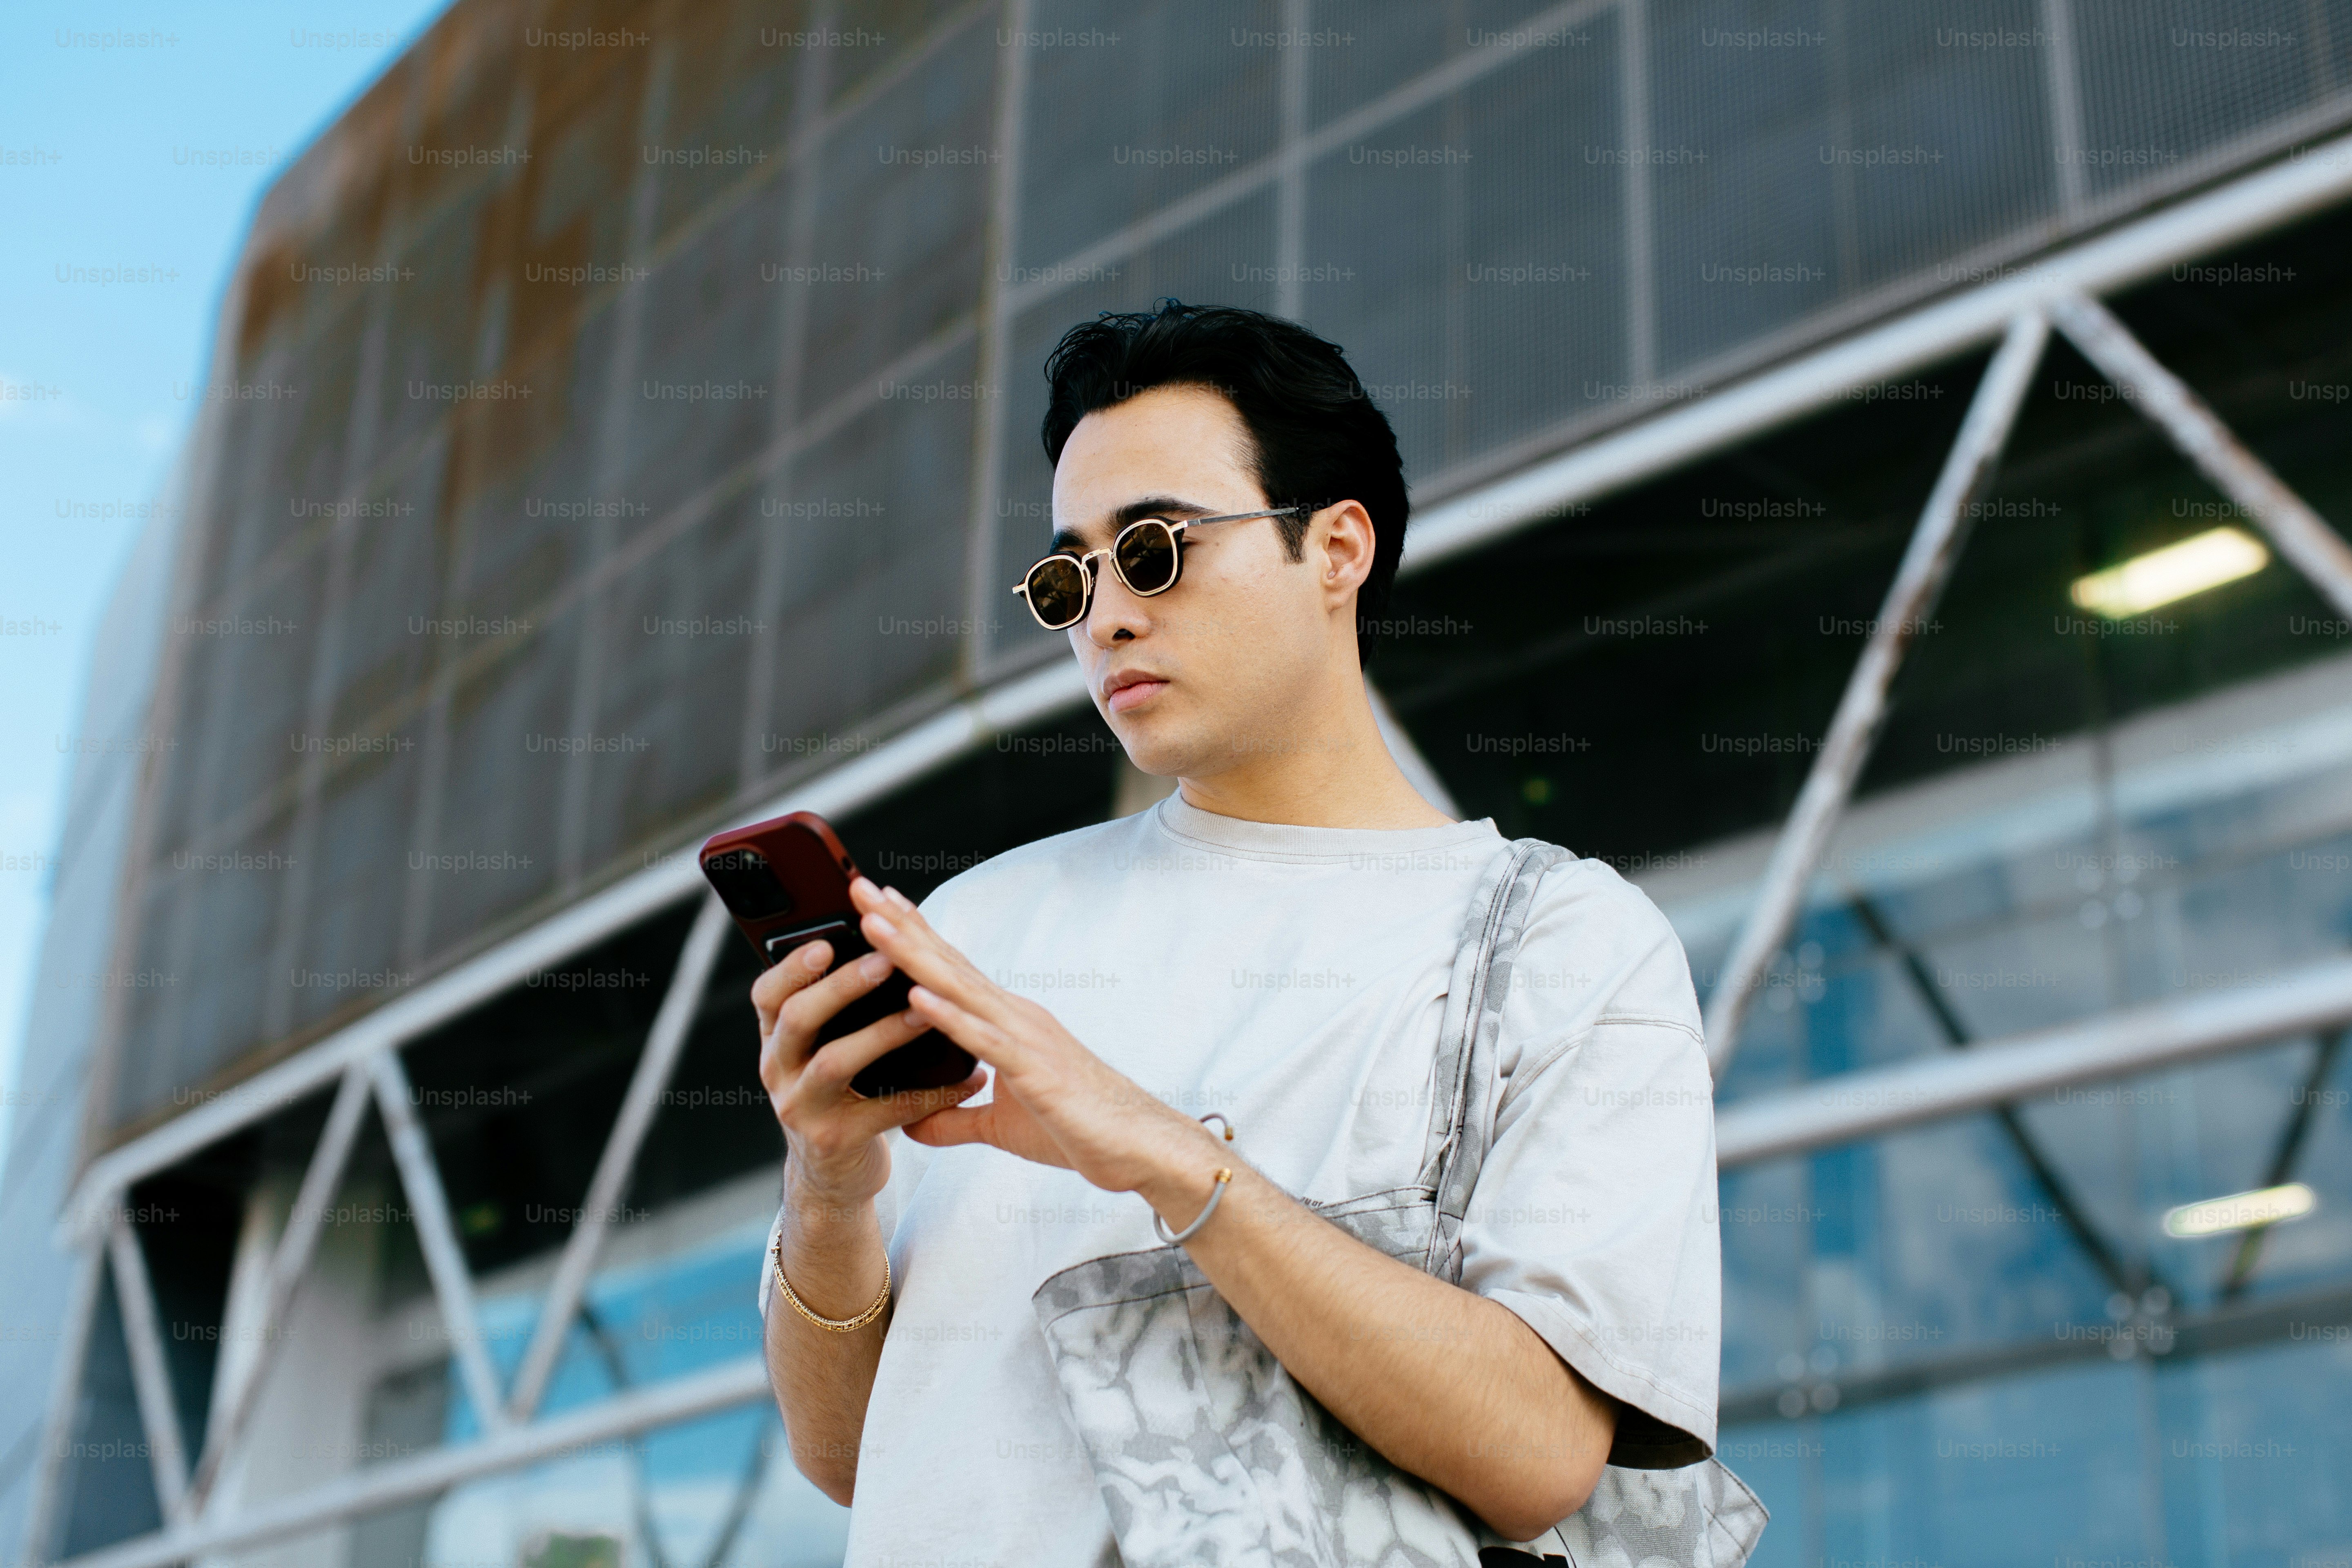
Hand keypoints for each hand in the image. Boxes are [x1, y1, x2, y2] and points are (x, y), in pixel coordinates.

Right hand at [753, 929, 984, 1205]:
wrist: (831, 1176)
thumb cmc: (837, 1095)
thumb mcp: (818, 1050)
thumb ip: (831, 1007)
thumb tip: (880, 937)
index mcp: (777, 1039)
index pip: (768, 993)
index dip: (792, 966)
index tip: (826, 940)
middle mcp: (779, 1071)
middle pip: (798, 1020)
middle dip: (839, 988)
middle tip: (883, 962)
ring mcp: (802, 1108)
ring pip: (835, 1063)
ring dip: (881, 1034)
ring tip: (922, 1014)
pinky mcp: (836, 1140)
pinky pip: (887, 1111)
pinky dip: (932, 1093)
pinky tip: (968, 1078)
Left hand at [848, 878, 1225, 1198]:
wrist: (1138, 1147)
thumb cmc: (1079, 1130)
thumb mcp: (1002, 1126)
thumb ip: (956, 1120)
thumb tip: (912, 1125)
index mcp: (1007, 1023)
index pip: (951, 970)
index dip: (913, 935)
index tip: (875, 905)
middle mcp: (1014, 1017)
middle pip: (947, 963)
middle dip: (900, 926)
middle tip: (858, 887)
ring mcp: (1026, 1038)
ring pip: (959, 989)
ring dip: (914, 955)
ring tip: (874, 924)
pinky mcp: (1036, 1071)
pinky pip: (986, 1041)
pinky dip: (950, 1017)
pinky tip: (916, 997)